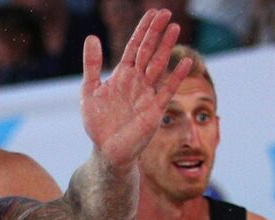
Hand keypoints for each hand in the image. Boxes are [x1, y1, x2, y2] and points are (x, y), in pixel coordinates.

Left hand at [80, 8, 194, 169]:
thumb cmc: (98, 123)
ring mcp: (147, 94)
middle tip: (166, 13)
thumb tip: (92, 37)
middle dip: (156, 32)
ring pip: (159, 65)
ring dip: (166, 47)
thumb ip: (92, 65)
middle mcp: (137, 81)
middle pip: (149, 51)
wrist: (107, 151)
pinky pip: (167, 90)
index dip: (143, 29)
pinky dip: (176, 76)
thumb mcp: (89, 91)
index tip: (152, 12)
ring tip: (175, 28)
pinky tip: (185, 62)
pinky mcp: (154, 110)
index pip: (135, 46)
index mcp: (123, 75)